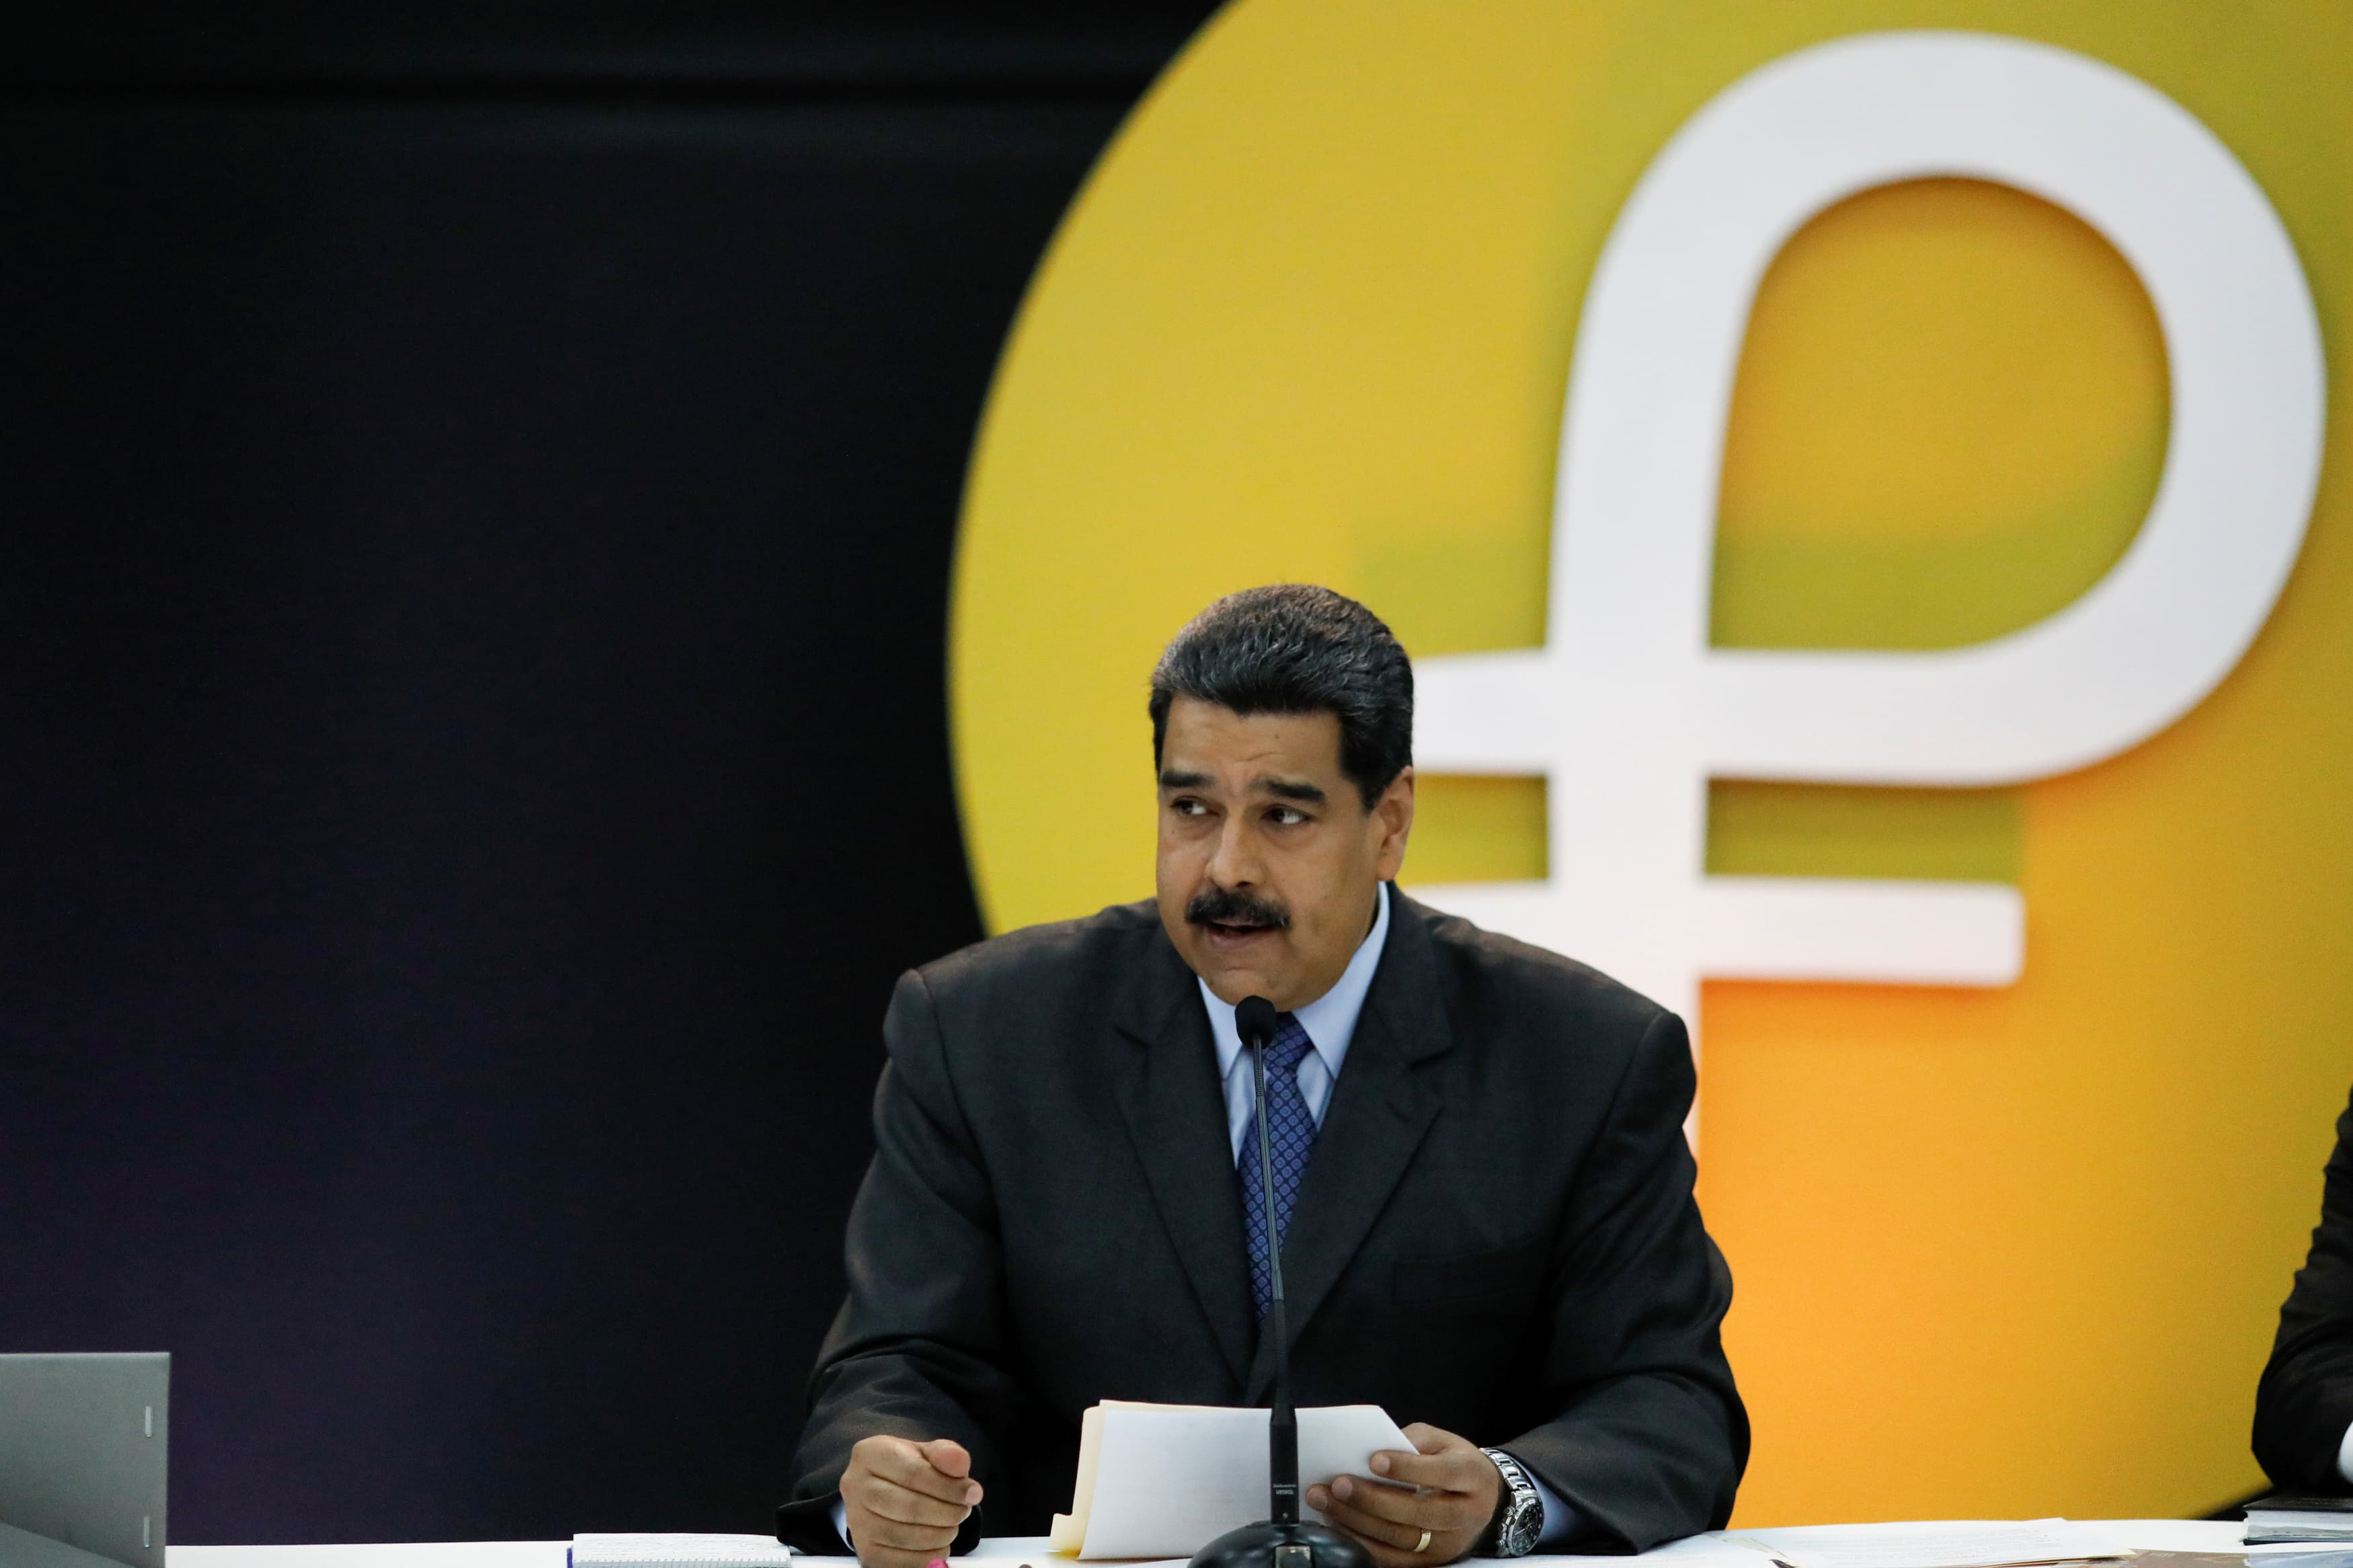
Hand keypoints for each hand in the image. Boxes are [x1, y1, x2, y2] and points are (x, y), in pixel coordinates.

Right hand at [839, 1435, 981, 1567]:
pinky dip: (927, 1556)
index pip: (913, 1473)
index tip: (972, 1493)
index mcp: (869, 1454)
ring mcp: (856, 1521)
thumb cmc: (908, 1469)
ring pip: (903, 1536)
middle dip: (946, 1512)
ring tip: (952, 1525)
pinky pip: (898, 1562)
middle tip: (964, 1511)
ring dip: (940, 1535)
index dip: (948, 1486)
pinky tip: (940, 1544)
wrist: (883, 1489)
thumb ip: (945, 1454)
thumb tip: (960, 1466)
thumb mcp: (927, 1452)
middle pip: (908, 1507)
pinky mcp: (864, 1550)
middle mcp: (854, 1486)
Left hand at [1305, 1423, 1501, 1566]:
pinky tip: (1337, 1525)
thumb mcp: (1443, 1441)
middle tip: (1338, 1483)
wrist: (1483, 1500)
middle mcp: (1465, 1515)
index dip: (1407, 1468)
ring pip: (1401, 1539)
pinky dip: (1361, 1543)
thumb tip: (1372, 1448)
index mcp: (1472, 1477)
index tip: (1373, 1459)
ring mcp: (1447, 1544)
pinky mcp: (1430, 1561)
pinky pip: (1392, 1558)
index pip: (1441, 1474)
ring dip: (1357, 1522)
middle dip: (1372, 1499)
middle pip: (1417, 1513)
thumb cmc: (1454, 1463)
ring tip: (1326, 1503)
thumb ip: (1413, 1441)